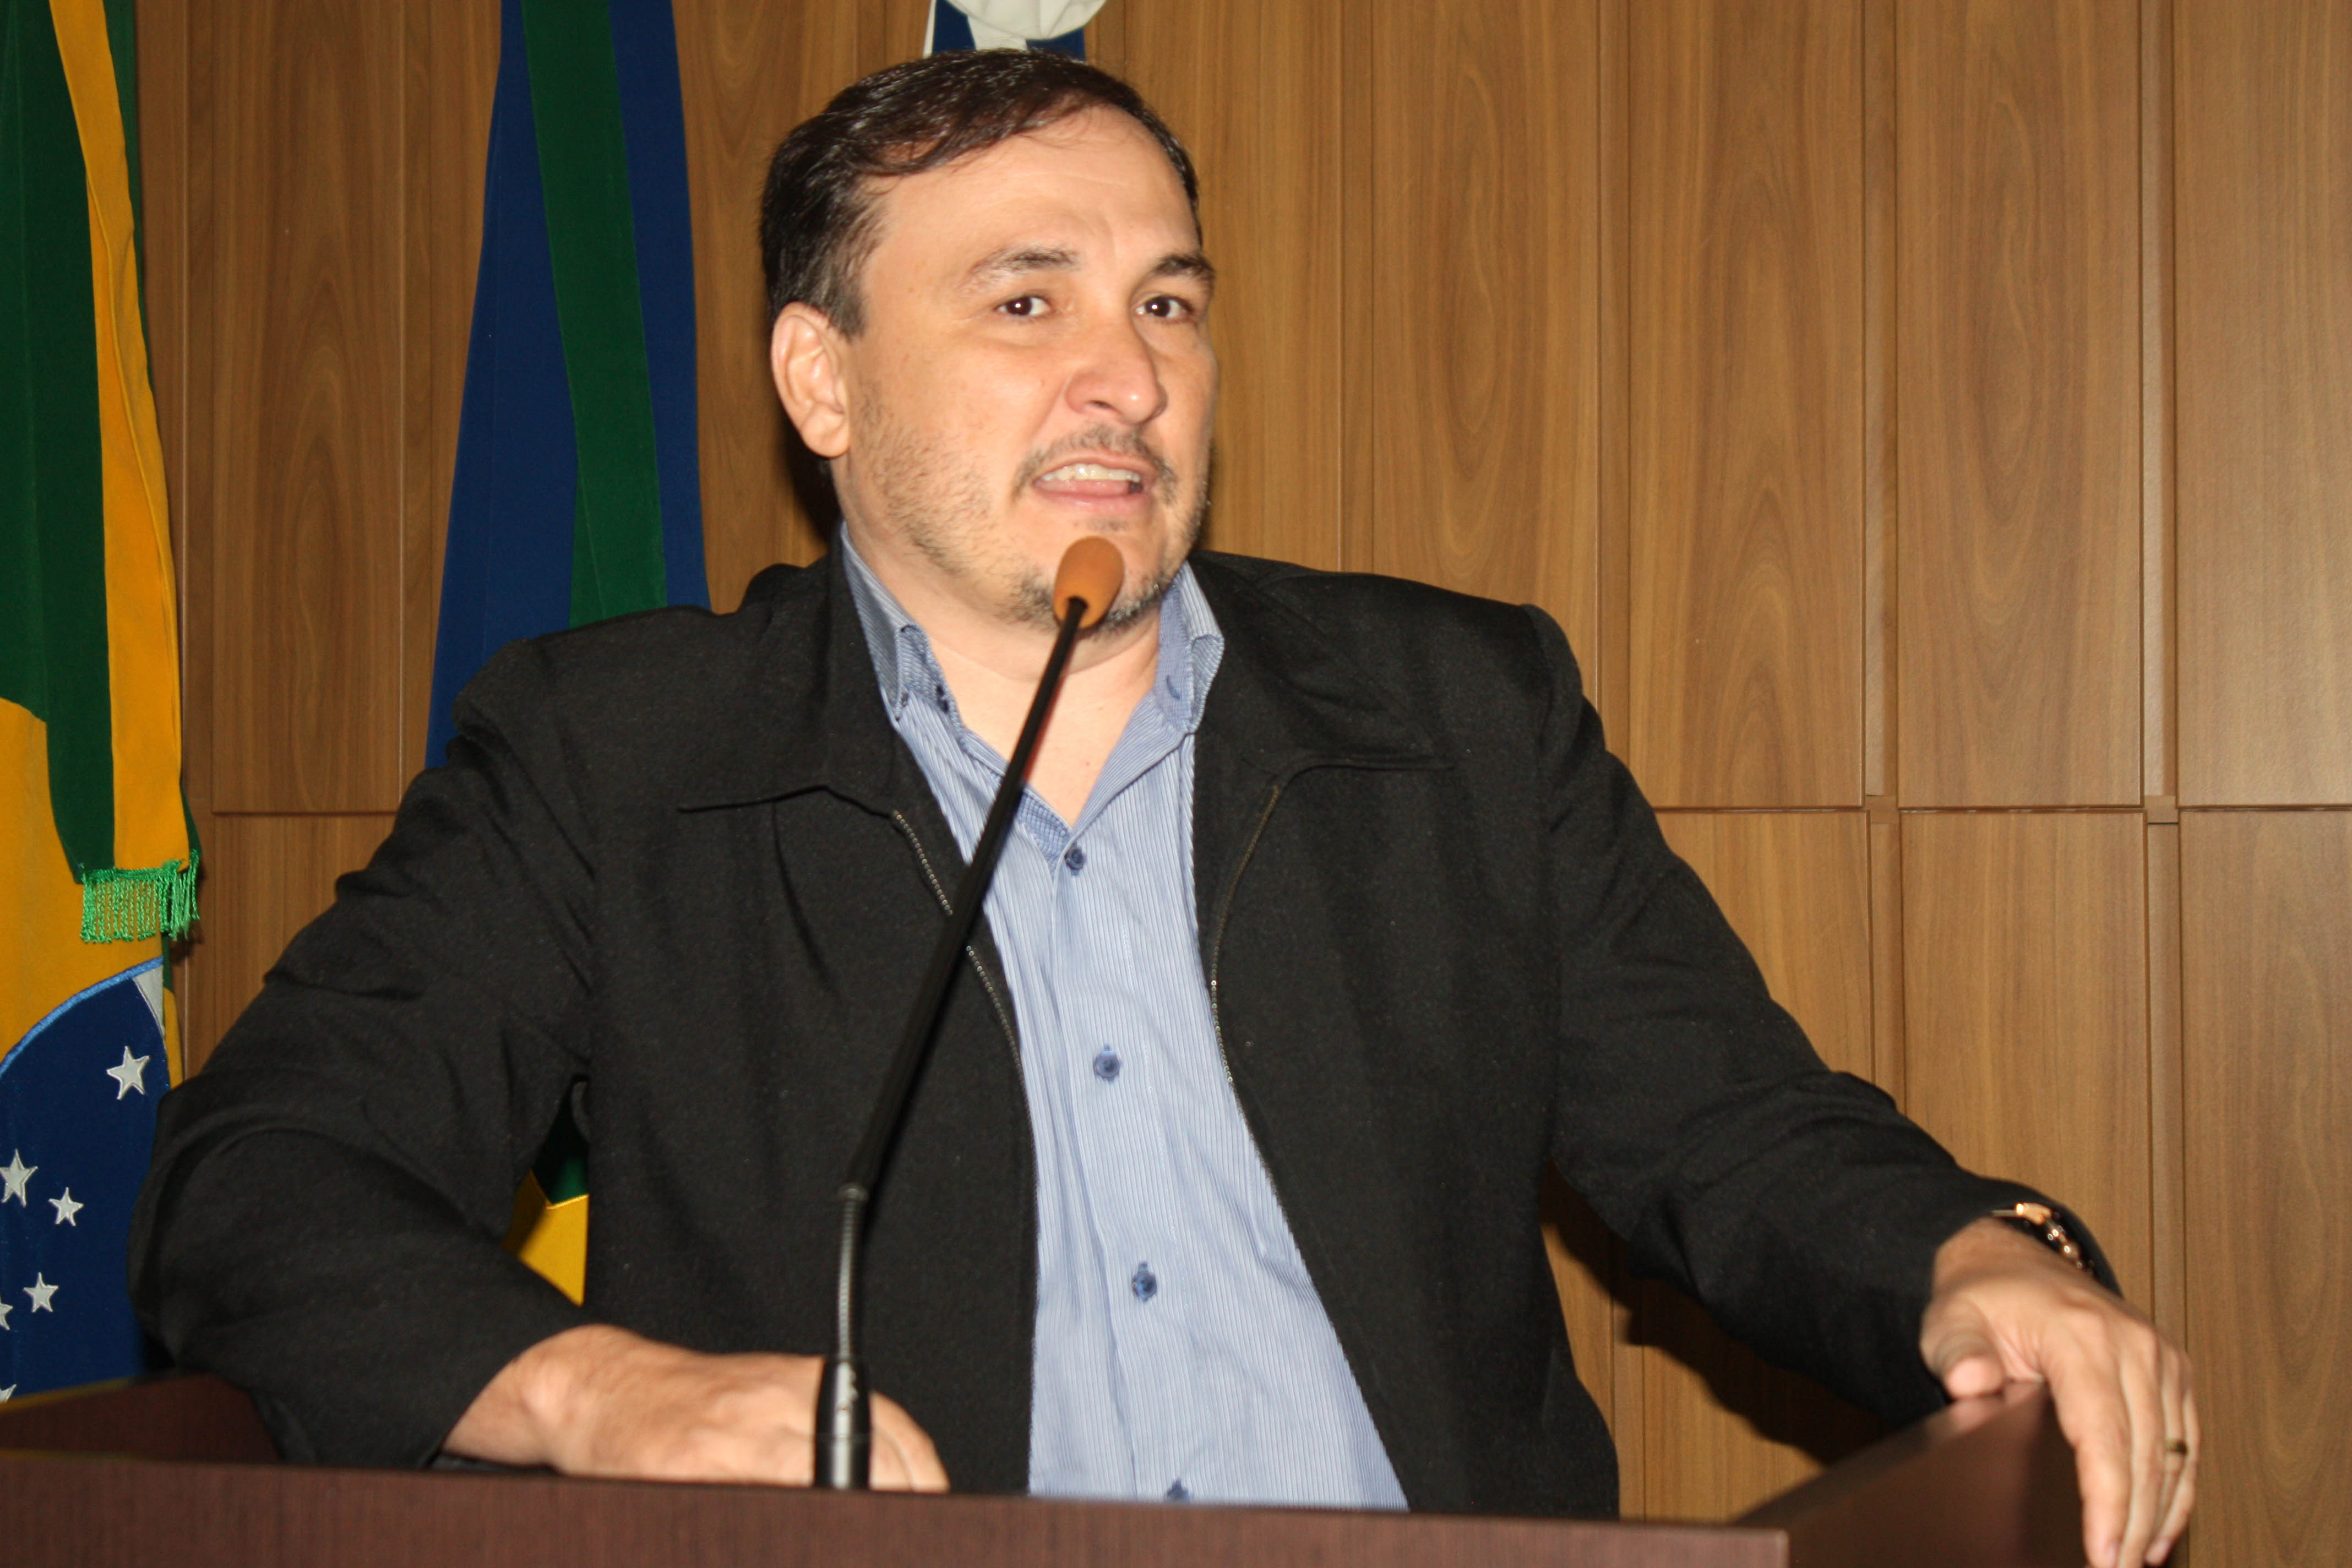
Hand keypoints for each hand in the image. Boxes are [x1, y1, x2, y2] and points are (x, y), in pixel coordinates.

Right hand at [443, 1323, 949, 1490]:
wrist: (607, 1387)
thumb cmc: (700, 1404)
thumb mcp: (778, 1402)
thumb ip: (834, 1438)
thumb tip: (898, 1492)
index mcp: (811, 1385)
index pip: (897, 1438)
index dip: (923, 1488)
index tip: (932, 1519)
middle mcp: (779, 1403)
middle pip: (867, 1465)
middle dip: (888, 1514)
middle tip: (893, 1540)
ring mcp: (732, 1438)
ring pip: (815, 1490)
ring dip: (839, 1525)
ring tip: (850, 1541)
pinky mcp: (686, 1468)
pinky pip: (745, 1509)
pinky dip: (775, 1527)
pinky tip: (779, 1537)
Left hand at [1921, 1219, 2195, 1567]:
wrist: (2010, 1260)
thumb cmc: (1980, 1299)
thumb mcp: (1950, 1322)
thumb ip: (1957, 1355)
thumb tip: (1970, 1385)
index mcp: (2081, 1335)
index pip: (2104, 1436)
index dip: (2107, 1503)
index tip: (2101, 1554)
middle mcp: (2133, 1344)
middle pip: (2145, 1455)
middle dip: (2133, 1524)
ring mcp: (2160, 1355)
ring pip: (2174, 1454)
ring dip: (2160, 1515)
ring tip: (2134, 1560)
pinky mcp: (2173, 1368)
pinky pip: (2186, 1440)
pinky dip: (2178, 1489)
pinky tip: (2158, 1528)